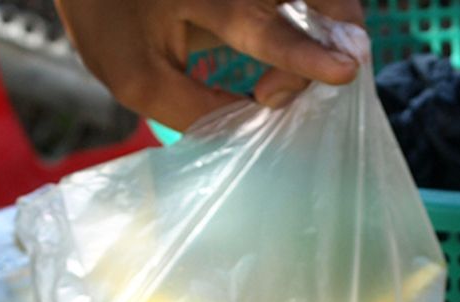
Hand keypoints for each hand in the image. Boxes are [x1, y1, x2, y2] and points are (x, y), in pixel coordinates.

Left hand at [55, 0, 364, 130]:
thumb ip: (195, 110)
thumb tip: (256, 128)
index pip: (260, 24)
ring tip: (299, 71)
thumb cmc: (114, 23)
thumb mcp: (137, 78)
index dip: (303, 53)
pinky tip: (305, 49)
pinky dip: (323, 16)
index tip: (345, 71)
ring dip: (333, 23)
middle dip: (338, 29)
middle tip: (323, 74)